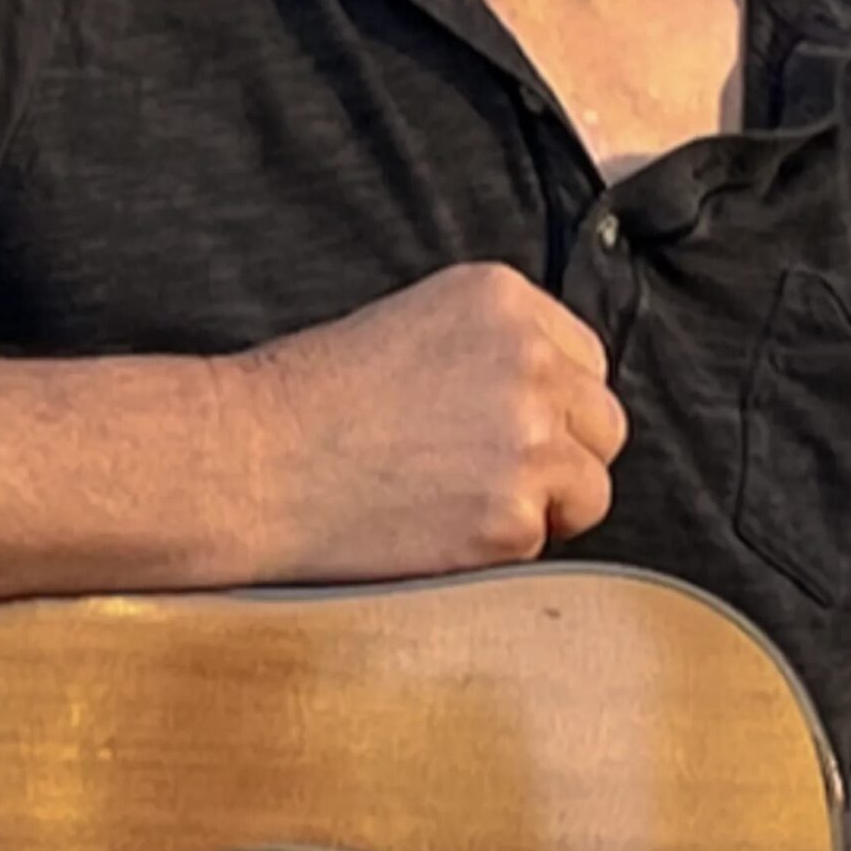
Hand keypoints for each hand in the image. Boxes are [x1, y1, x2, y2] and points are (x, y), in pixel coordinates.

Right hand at [222, 262, 627, 584]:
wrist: (248, 460)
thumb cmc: (310, 397)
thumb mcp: (414, 324)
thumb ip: (494, 347)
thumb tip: (556, 399)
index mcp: (504, 298)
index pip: (585, 359)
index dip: (551, 405)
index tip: (502, 429)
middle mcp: (530, 360)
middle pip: (603, 422)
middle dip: (562, 456)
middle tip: (488, 477)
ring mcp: (528, 438)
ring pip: (590, 488)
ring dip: (542, 507)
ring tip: (460, 507)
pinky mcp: (512, 516)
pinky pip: (544, 544)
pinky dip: (502, 552)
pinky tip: (437, 532)